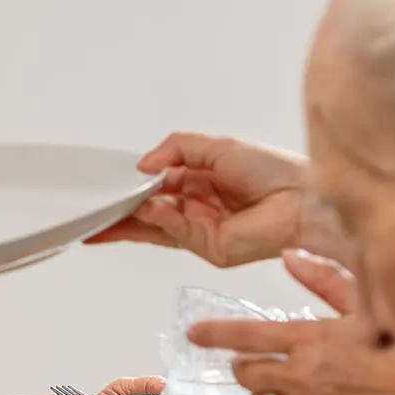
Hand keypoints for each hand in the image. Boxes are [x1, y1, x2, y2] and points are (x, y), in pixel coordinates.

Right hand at [87, 132, 308, 267]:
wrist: (302, 199)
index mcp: (199, 181)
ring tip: (106, 211)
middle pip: (148, 212)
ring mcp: (201, 229)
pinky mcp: (208, 248)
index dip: (131, 186)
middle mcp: (197, 207)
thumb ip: (175, 148)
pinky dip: (157, 219)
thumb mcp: (215, 146)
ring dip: (129, 219)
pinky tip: (145, 208)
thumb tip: (143, 164)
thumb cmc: (273, 170)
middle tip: (92, 209)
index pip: (155, 186)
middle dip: (119, 212)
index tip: (106, 184)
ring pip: (154, 226)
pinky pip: (174, 232)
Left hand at [191, 250, 394, 394]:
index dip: (215, 334)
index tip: (195, 333)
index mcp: (310, 340)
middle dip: (244, 366)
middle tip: (250, 361)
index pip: (246, 336)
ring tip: (288, 381)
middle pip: (247, 374)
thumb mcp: (365, 306)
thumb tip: (292, 257)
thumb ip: (322, 282)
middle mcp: (302, 377)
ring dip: (267, 389)